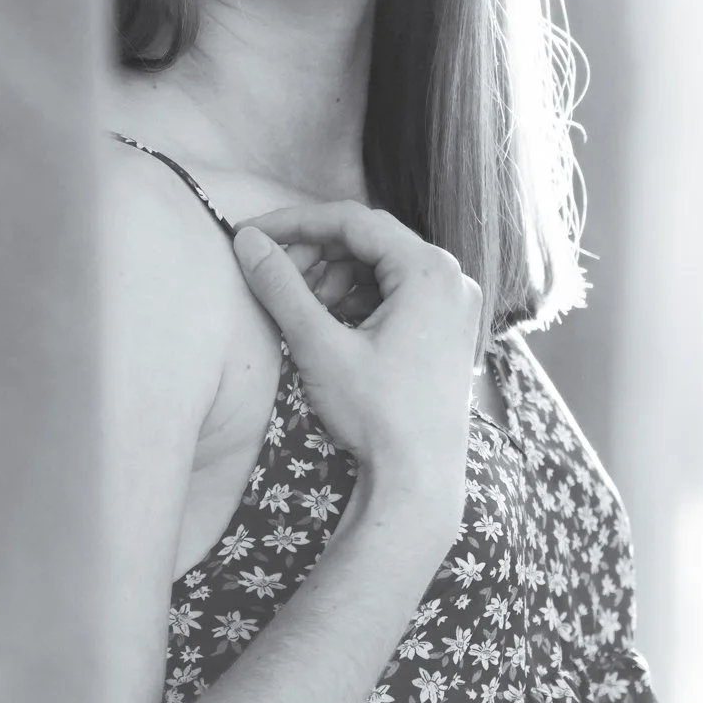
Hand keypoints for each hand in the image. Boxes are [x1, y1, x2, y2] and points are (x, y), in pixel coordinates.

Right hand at [232, 201, 480, 551]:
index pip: (353, 221)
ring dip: (335, 280)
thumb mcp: (320, 345)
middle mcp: (452, 279)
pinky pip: (397, 296)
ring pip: (381, 270)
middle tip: (274, 278)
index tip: (253, 235)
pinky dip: (359, 303)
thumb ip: (281, 286)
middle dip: (316, 256)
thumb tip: (247, 241)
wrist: (418, 480)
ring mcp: (455, 307)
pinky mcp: (448, 332)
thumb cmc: (376, 414)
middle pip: (369, 244)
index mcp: (430, 271)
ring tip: (302, 311)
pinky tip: (330, 328)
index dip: (296, 223)